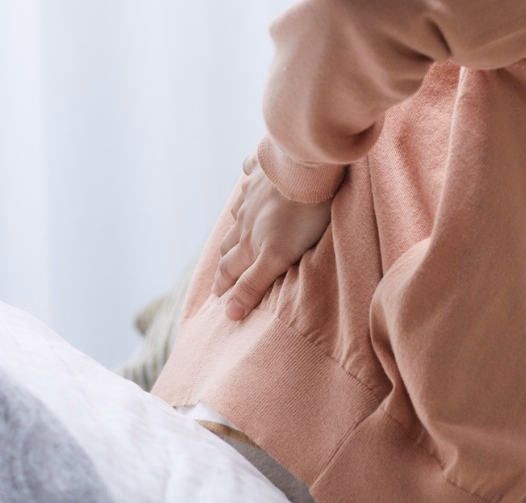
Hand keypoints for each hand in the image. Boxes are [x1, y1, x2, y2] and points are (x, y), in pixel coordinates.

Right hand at [212, 154, 332, 320]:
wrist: (307, 166)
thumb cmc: (300, 216)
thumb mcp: (277, 257)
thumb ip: (254, 283)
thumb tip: (229, 313)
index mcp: (249, 241)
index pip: (230, 269)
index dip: (223, 285)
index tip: (218, 296)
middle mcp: (245, 216)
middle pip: (231, 242)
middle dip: (226, 259)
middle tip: (224, 271)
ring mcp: (253, 190)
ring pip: (239, 210)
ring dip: (235, 223)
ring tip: (236, 231)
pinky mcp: (264, 168)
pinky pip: (250, 173)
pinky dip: (247, 179)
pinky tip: (248, 179)